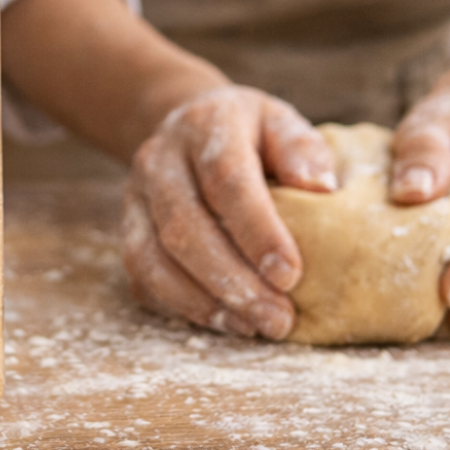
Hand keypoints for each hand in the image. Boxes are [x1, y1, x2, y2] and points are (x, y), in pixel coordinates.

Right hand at [122, 86, 336, 339]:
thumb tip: (322, 188)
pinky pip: (141, 275)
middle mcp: (160, 159)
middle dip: (230, 280)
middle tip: (278, 320)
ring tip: (251, 327)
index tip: (290, 275)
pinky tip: (221, 320)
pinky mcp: (127, 227)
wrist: (185, 122)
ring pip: (152, 256)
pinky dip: (178, 305)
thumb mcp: (280, 122)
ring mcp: (135, 195)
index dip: (256, 230)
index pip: (225, 179)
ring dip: (201, 301)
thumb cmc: (248, 132)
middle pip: (182, 225)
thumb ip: (301, 149)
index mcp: (204, 126)